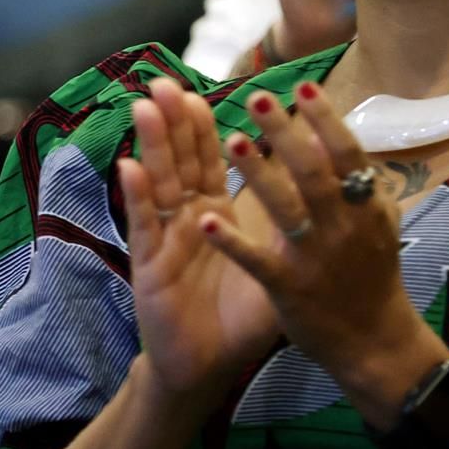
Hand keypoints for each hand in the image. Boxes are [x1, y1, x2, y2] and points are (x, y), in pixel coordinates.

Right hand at [118, 78, 280, 400]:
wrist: (207, 367)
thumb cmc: (238, 322)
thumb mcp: (273, 270)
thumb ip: (285, 232)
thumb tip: (319, 193)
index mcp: (215, 216)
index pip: (211, 161)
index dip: (206, 126)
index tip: (203, 88)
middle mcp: (186, 220)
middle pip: (179, 161)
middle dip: (172, 121)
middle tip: (162, 80)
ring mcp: (165, 239)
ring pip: (158, 183)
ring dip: (151, 144)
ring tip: (144, 106)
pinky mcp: (150, 265)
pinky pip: (144, 226)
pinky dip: (137, 197)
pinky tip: (129, 167)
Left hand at [202, 84, 442, 418]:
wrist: (375, 344)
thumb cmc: (369, 275)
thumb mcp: (372, 225)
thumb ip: (354, 184)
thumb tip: (334, 135)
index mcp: (365, 208)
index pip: (347, 154)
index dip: (325, 119)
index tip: (301, 84)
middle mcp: (345, 227)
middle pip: (313, 172)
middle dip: (285, 134)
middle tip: (256, 96)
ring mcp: (317, 258)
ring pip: (286, 209)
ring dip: (258, 175)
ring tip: (231, 142)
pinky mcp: (290, 289)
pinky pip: (257, 261)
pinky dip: (232, 241)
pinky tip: (204, 220)